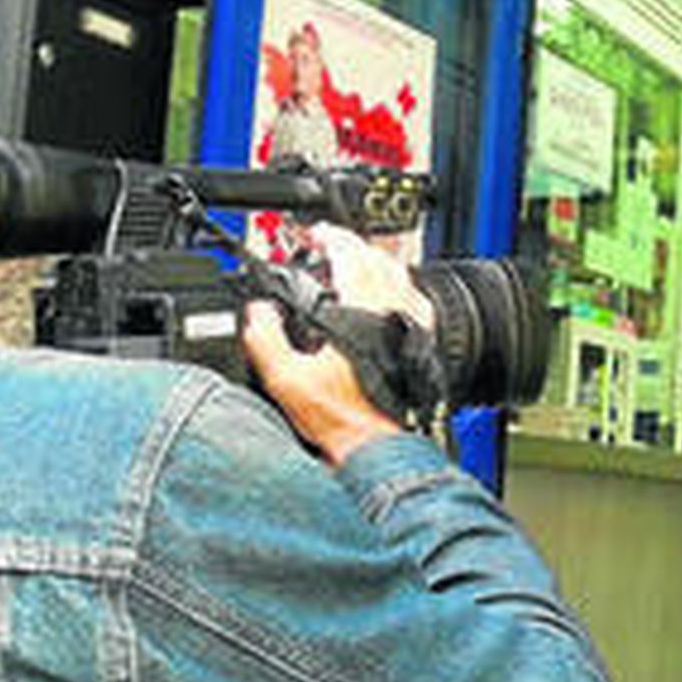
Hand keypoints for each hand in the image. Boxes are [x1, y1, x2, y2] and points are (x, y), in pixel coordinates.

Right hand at [243, 225, 429, 465]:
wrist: (379, 446)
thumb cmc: (343, 418)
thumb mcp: (287, 379)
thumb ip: (265, 338)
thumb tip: (257, 311)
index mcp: (363, 310)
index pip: (351, 253)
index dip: (331, 237)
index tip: (317, 234)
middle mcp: (395, 310)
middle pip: (378, 257)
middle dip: (352, 247)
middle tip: (329, 249)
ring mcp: (414, 325)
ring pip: (400, 275)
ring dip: (376, 264)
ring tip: (353, 268)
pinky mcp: (424, 342)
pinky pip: (416, 299)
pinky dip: (397, 288)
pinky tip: (386, 299)